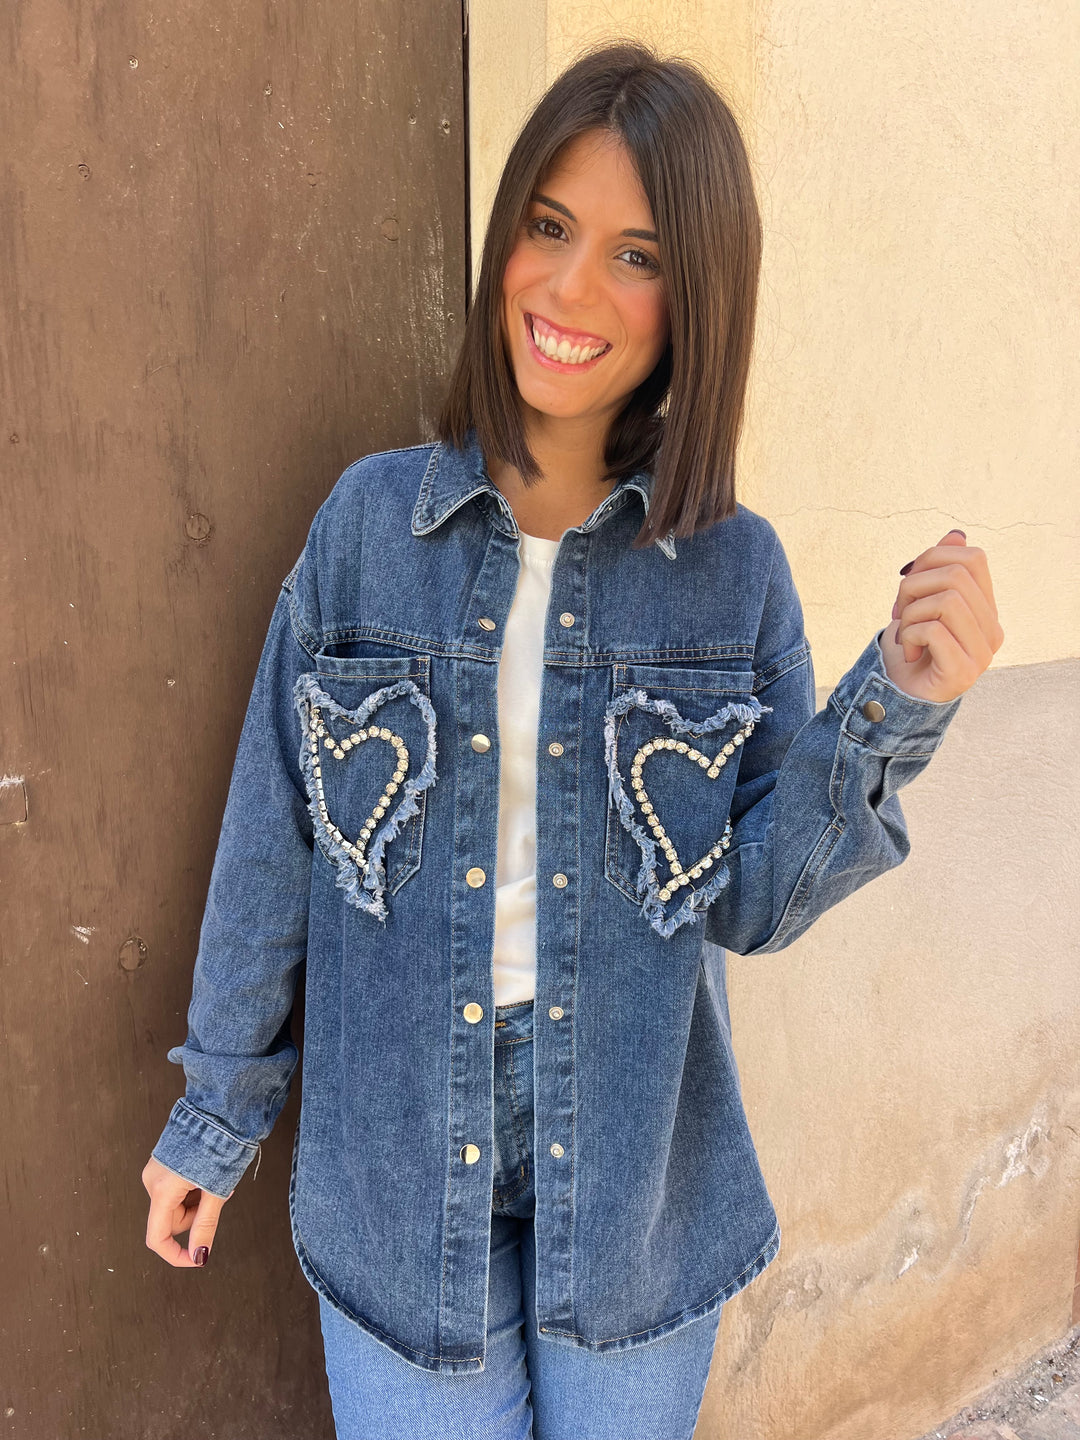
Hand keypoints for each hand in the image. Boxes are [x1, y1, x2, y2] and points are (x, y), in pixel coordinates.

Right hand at [142, 1155, 232, 1267]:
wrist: (221, 1105)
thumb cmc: (220, 1145)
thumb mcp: (217, 1189)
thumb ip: (206, 1225)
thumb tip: (199, 1257)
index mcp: (162, 1189)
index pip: (157, 1237)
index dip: (175, 1255)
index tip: (197, 1259)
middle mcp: (152, 1179)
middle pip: (170, 1219)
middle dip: (196, 1216)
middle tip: (221, 1195)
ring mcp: (156, 1168)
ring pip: (175, 1203)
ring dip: (197, 1200)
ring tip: (218, 1179)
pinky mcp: (164, 1159)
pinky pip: (176, 1186)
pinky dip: (193, 1187)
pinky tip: (209, 1171)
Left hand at [877, 529, 1003, 702]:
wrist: (899, 698)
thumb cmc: (910, 648)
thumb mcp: (920, 602)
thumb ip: (939, 572)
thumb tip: (957, 535)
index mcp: (986, 609)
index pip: (973, 557)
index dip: (933, 557)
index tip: (910, 580)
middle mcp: (992, 630)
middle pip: (956, 575)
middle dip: (913, 586)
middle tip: (898, 611)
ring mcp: (982, 654)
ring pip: (947, 600)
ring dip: (910, 613)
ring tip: (904, 633)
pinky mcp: (963, 673)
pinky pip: (934, 631)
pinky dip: (909, 636)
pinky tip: (907, 652)